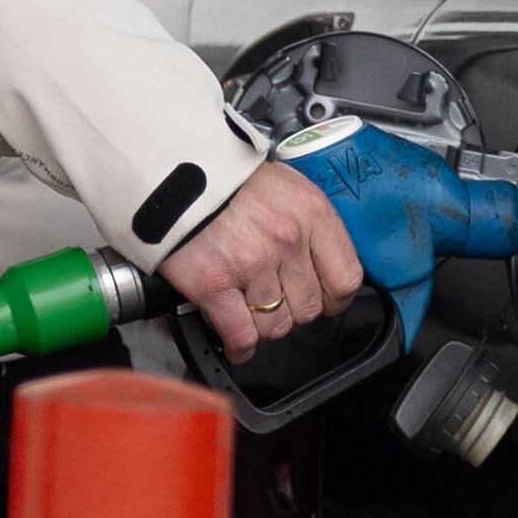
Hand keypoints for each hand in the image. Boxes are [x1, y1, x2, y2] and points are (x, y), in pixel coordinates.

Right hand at [155, 161, 366, 360]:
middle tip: (275, 301)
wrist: (173, 171)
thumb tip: (323, 267)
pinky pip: (241, 334)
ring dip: (264, 326)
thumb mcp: (287, 187)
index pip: (345, 278)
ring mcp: (251, 263)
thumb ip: (309, 225)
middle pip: (309, 308)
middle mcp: (287, 238)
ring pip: (276, 326)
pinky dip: (240, 346)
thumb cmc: (228, 179)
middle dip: (293, 311)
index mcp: (311, 212)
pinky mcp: (214, 283)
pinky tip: (237, 342)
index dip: (333, 298)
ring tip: (250, 311)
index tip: (322, 299)